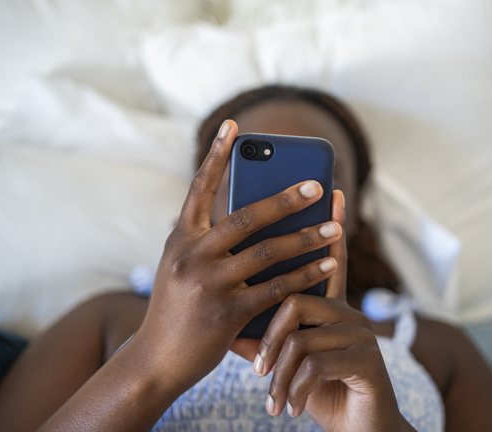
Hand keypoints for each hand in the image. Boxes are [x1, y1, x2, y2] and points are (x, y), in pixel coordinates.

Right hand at [134, 119, 343, 391]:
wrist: (155, 361)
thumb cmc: (176, 310)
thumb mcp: (182, 268)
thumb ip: (207, 242)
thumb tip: (255, 215)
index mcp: (180, 238)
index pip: (199, 188)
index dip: (216, 156)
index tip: (233, 125)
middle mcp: (191, 255)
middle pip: (247, 217)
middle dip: (287, 199)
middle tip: (318, 185)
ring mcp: (209, 284)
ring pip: (268, 252)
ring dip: (307, 237)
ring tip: (337, 226)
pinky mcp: (227, 313)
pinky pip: (276, 288)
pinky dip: (306, 275)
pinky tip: (328, 264)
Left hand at [253, 191, 415, 431]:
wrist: (361, 431)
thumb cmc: (323, 393)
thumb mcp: (289, 366)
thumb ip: (266, 342)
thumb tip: (230, 327)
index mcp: (330, 308)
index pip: (324, 260)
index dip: (328, 227)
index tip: (329, 192)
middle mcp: (348, 313)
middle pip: (296, 297)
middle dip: (270, 338)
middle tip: (257, 369)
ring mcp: (360, 334)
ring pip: (301, 335)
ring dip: (281, 372)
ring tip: (272, 397)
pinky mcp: (367, 360)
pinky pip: (315, 363)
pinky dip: (295, 389)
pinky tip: (290, 408)